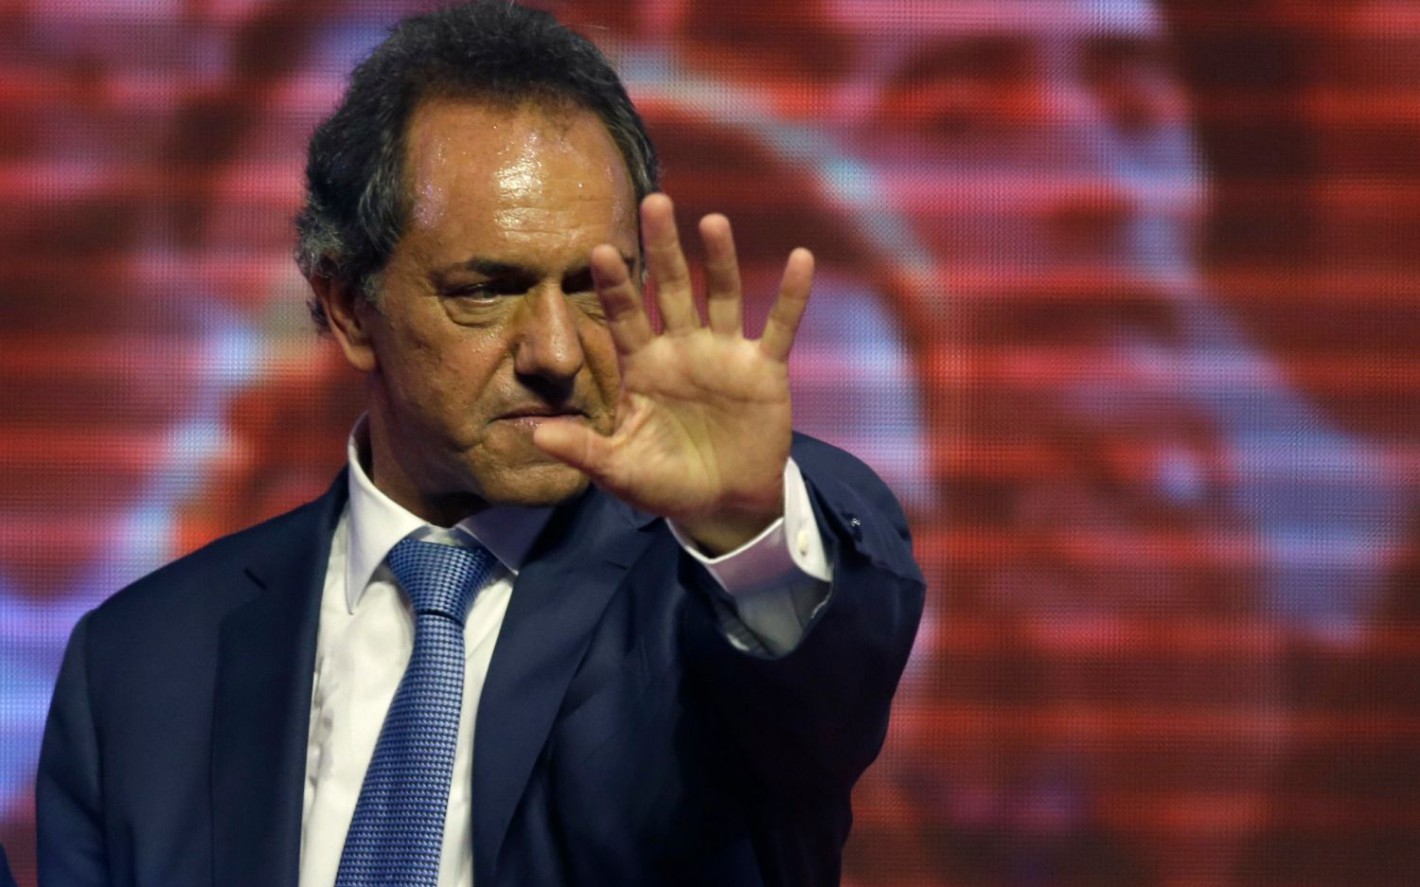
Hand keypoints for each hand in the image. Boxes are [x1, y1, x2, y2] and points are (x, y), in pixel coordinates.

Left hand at [532, 193, 813, 553]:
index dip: (614, 285)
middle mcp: (682, 348)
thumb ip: (584, 449)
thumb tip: (535, 435)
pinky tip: (801, 259)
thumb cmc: (665, 484)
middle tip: (654, 201)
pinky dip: (792, 295)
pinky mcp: (764, 370)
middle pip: (672, 288)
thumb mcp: (620, 470)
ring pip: (722, 296)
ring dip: (720, 260)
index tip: (598, 250)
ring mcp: (724, 355)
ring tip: (713, 222)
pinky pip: (779, 326)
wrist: (723, 505)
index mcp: (644, 365)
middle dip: (663, 248)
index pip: (624, 316)